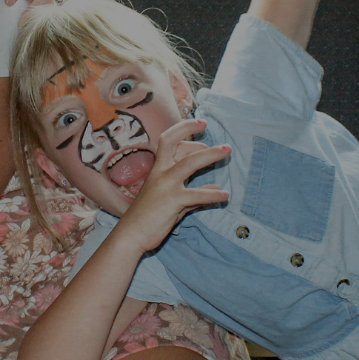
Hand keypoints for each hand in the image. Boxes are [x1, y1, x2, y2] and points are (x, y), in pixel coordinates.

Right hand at [109, 119, 231, 252]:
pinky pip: (197, 195)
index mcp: (157, 170)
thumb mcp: (173, 202)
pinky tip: (224, 195)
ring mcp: (166, 186)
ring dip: (210, 155)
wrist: (131, 235)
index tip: (200, 124)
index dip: (183, 128)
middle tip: (211, 129)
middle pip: (175, 143)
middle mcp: (160, 173)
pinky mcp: (172, 201)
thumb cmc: (149, 218)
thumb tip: (215, 188)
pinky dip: (213, 194)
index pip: (168, 140)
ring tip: (227, 151)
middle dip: (193, 132)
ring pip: (190, 163)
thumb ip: (193, 193)